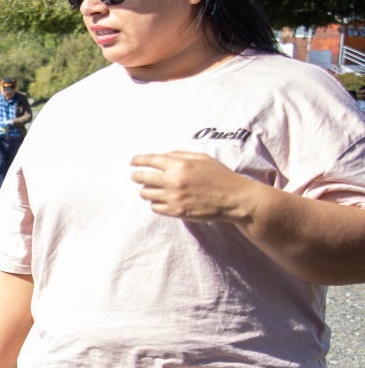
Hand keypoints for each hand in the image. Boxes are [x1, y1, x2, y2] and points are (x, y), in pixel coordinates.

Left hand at [130, 151, 262, 222]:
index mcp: (179, 164)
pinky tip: (162, 200)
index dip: (138, 160)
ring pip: (145, 194)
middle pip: (141, 178)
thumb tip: (163, 156)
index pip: (149, 160)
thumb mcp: (203, 158)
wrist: (235, 199)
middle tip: (136, 176)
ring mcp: (173, 197)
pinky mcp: (176, 211)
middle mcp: (173, 180)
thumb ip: (181, 155)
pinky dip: (156, 203)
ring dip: (147, 190)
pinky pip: (154, 207)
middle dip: (136, 176)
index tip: (132, 161)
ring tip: (152, 188)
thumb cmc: (220, 176)